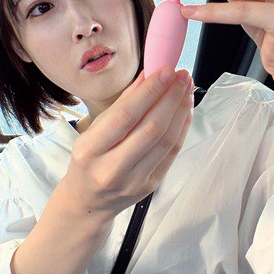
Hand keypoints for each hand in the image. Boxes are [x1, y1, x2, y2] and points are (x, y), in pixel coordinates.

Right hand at [61, 68, 193, 221]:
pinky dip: (181, 127)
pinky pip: (172, 152)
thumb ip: (122, 104)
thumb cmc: (89, 161)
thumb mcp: (93, 131)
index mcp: (90, 151)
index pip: (126, 116)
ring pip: (166, 141)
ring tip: (186, 89)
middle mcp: (112, 169)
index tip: (166, 71)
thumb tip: (148, 76)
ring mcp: (134, 181)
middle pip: (151, 128)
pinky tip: (184, 110)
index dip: (150, 92)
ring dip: (180, 110)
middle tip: (181, 76)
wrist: (88, 202)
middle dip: (170, 97)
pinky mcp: (152, 185)